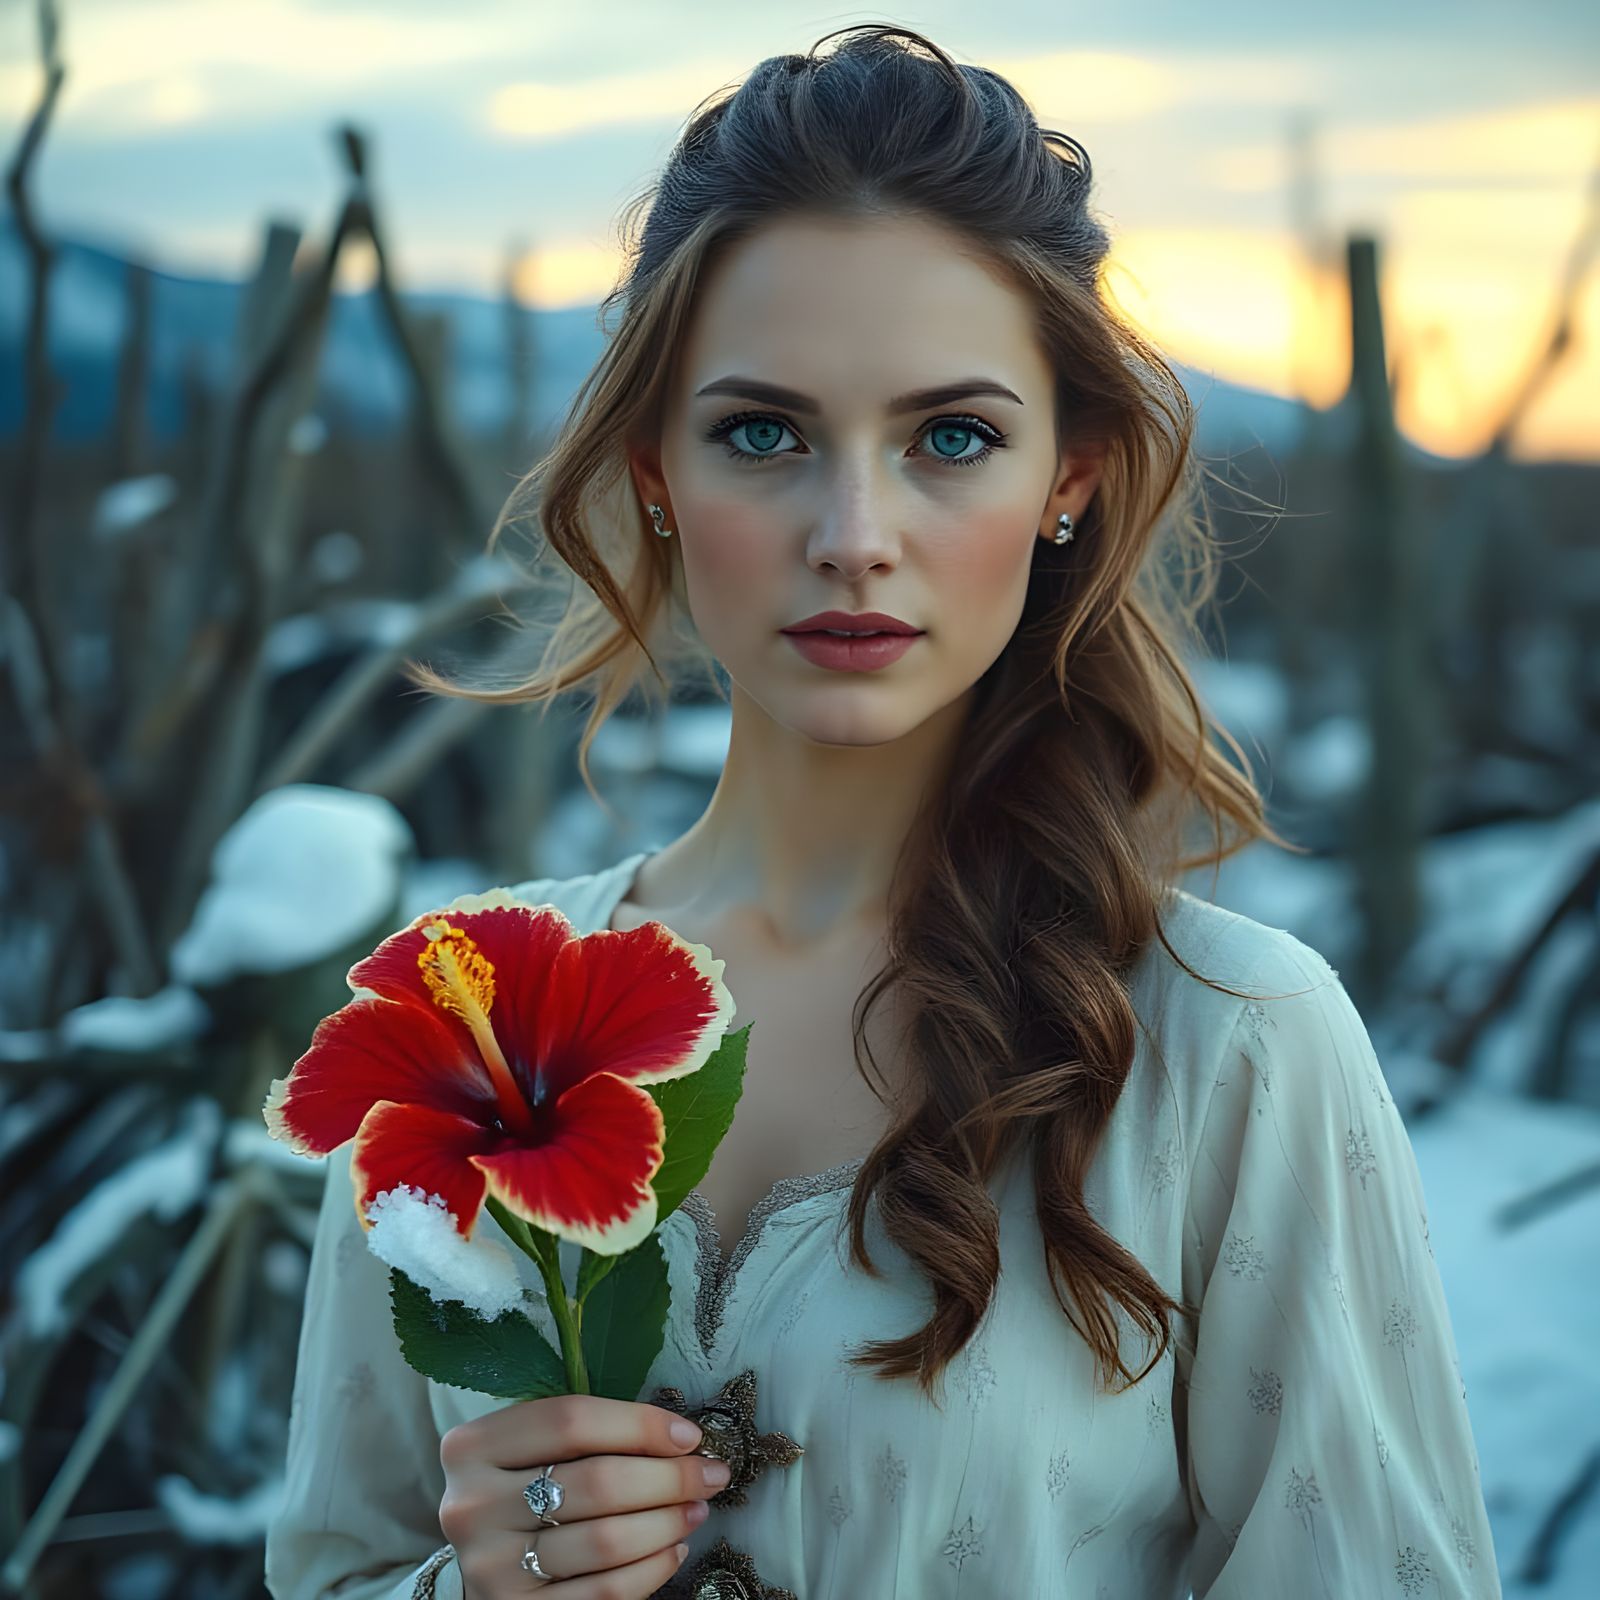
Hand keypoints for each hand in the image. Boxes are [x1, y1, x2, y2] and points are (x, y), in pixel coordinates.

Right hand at [439, 1392, 729, 1597]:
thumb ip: (585, 1435)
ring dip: (667, 1523)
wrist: (489, 1569)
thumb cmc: (523, 1494)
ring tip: (696, 1511)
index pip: (570, 1420)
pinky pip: (604, 1592)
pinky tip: (673, 1551)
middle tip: (710, 1475)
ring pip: (606, 1539)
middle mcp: (471, 1505)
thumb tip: (680, 1437)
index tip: (689, 1434)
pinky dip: (651, 1569)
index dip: (639, 1424)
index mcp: (472, 1447)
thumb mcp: (533, 1452)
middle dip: (668, 1477)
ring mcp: (490, 1566)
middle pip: (596, 1481)